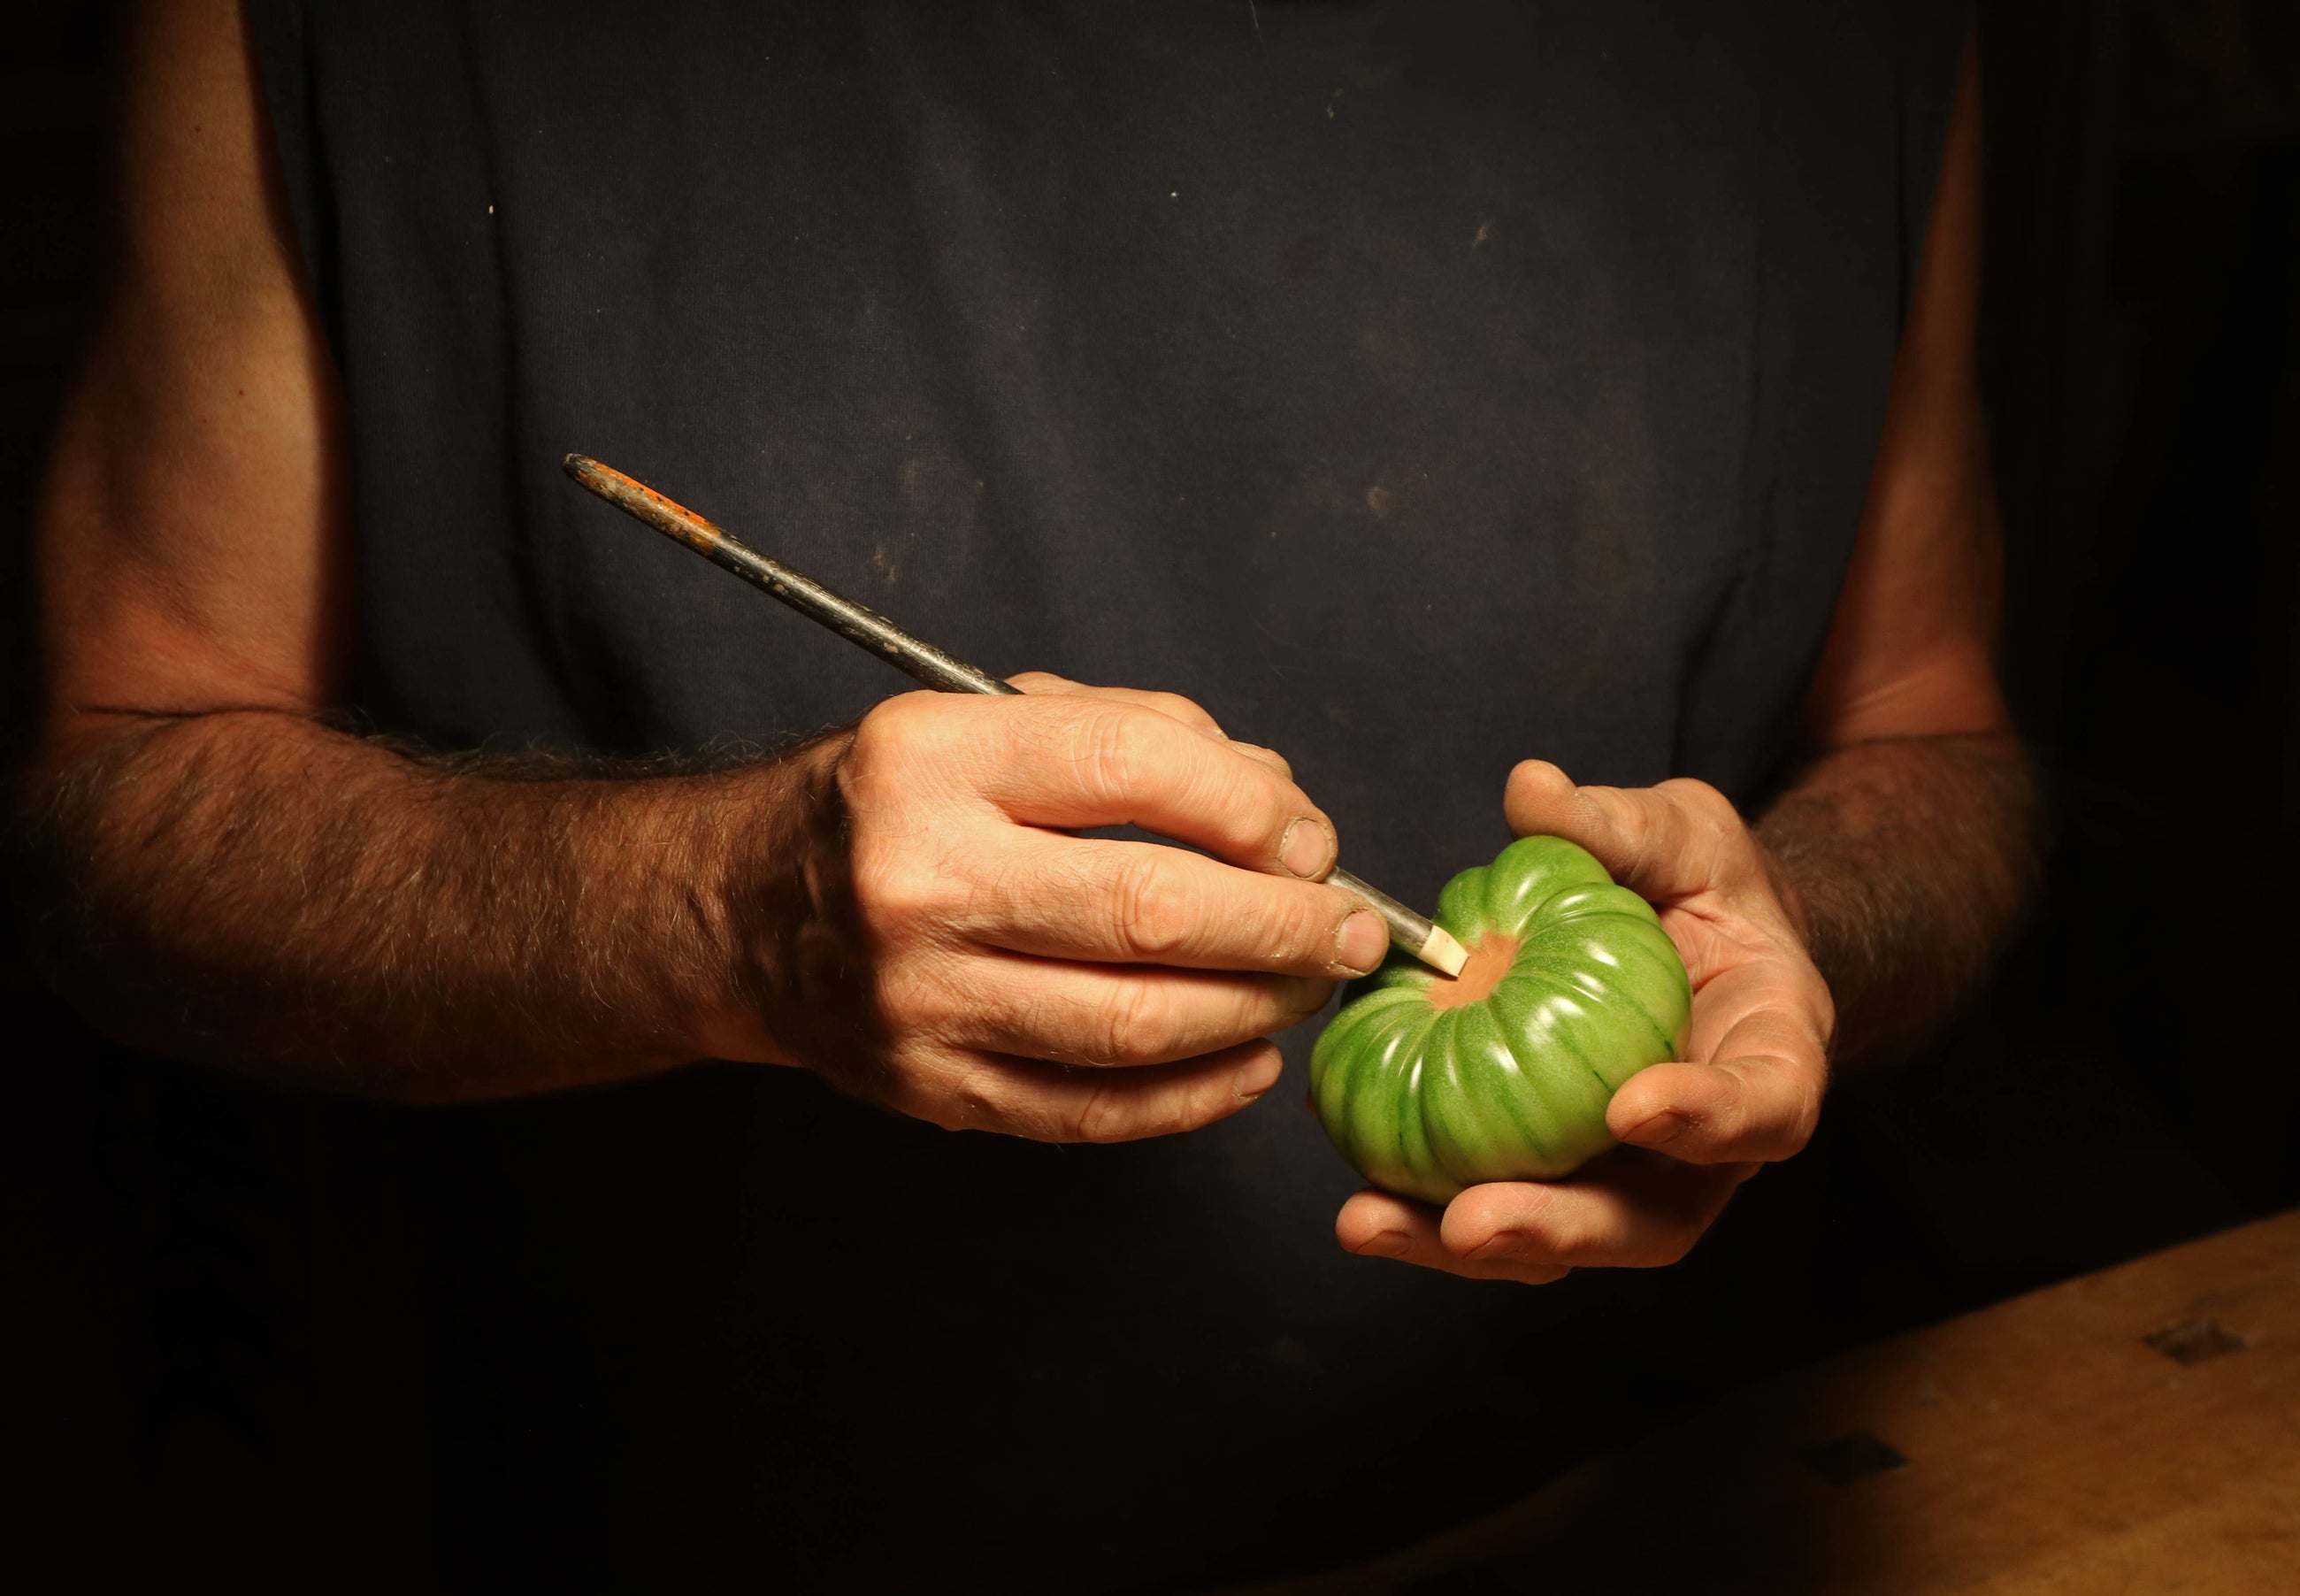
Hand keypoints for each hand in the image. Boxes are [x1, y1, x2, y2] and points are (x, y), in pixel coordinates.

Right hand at [720, 674, 1389, 1142]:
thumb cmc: (893, 806)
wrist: (741, 910)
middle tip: (1352, 931)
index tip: (1309, 839)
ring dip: (1257, 1009)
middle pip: (1150, 910)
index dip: (1251, 805)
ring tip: (1310, 987)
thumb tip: (1282, 817)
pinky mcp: (930, 1089)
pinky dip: (1193, 1095)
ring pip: (1135, 1023)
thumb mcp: (983, 721)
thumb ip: (1137, 737)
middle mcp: (915, 880)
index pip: (1130, 766)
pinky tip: (1248, 1063)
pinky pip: (1093, 1109)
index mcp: (929, 760)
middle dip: (1285, 925)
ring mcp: (919, 999)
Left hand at [1334, 760, 1834, 1282]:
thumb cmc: (1704, 885)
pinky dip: (1430, 1216)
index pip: (1766, 1106)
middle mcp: (1712, 1143)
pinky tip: (1358, 1203)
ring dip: (1472, 1245)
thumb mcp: (1682, 835)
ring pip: (1569, 1238)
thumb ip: (1620, 826)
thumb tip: (1531, 792)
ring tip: (1373, 1223)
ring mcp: (1636, 1176)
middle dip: (1563, 1226)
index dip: (1710, 1120)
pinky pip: (1504, 1210)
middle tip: (1472, 1221)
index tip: (1633, 1108)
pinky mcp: (1561, 1177)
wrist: (1698, 939)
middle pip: (1656, 1219)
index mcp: (1772, 1053)